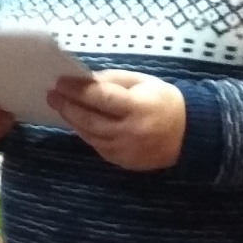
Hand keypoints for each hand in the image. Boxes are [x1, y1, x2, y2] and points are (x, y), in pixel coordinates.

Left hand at [48, 70, 185, 170]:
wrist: (190, 134)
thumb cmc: (164, 101)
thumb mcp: (142, 82)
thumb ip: (113, 80)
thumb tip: (84, 81)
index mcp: (137, 108)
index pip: (100, 98)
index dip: (77, 90)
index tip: (60, 82)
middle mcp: (129, 131)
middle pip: (89, 119)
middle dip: (68, 106)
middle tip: (52, 95)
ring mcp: (125, 150)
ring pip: (90, 135)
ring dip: (72, 120)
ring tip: (60, 106)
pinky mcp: (123, 161)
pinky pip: (97, 146)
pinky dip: (85, 133)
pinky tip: (77, 122)